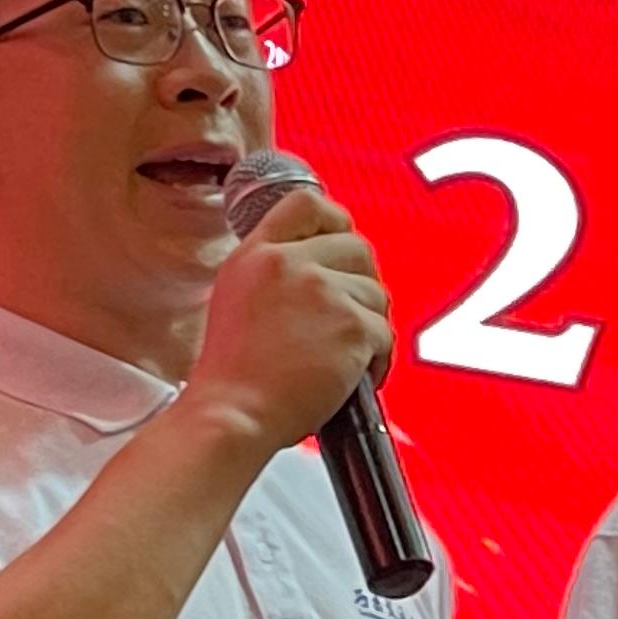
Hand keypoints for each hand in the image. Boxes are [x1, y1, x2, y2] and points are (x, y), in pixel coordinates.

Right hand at [184, 190, 390, 455]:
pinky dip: (377, 361)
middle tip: (350, 318)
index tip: (342, 247)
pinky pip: (385, 335)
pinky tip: (354, 379)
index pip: (307, 203)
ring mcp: (323, 291)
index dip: (335, 221)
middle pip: (357, 248)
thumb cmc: (233, 377)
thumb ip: (274, 274)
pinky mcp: (351, 325)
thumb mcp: (236, 300)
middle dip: (361, 284)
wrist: (233, 415)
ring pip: (376, 295)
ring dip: (370, 328)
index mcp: (257, 255)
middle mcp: (289, 263)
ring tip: (344, 360)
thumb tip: (321, 267)